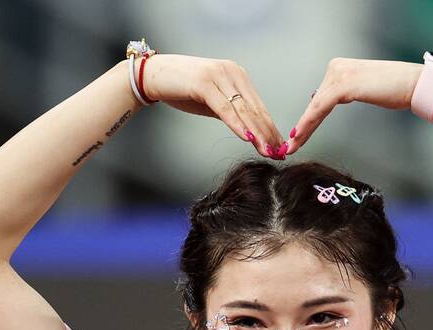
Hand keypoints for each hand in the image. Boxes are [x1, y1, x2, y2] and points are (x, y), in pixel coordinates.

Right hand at [141, 54, 285, 158]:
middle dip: (268, 133)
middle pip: (255, 108)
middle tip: (278, 153)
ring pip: (243, 109)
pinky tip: (247, 138)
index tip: (279, 146)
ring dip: (257, 132)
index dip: (270, 127)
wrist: (153, 75)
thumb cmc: (182, 89)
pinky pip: (225, 108)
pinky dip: (237, 124)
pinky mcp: (204, 83)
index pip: (258, 106)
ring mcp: (218, 75)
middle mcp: (232, 72)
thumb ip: (230, 111)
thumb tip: (248, 131)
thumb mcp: (212, 101)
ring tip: (268, 150)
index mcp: (237, 75)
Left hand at [285, 58, 422, 156]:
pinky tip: (300, 134)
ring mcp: (338, 74)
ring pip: (315, 107)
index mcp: (339, 67)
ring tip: (292, 146)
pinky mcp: (343, 85)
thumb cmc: (395, 89)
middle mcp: (335, 67)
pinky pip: (320, 107)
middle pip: (315, 103)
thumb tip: (324, 102)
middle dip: (303, 127)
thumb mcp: (363, 90)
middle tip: (289, 146)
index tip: (297, 136)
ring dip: (302, 128)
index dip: (308, 119)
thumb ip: (344, 94)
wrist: (413, 84)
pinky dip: (309, 123)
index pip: (319, 97)